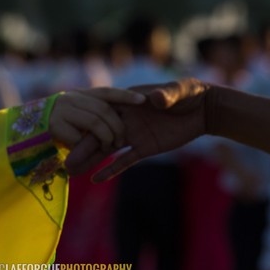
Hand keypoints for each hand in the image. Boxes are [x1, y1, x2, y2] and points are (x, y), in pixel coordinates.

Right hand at [49, 87, 145, 152]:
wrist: (25, 136)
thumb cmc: (58, 129)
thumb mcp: (76, 115)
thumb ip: (93, 113)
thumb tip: (118, 118)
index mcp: (80, 94)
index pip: (107, 92)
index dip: (125, 96)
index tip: (143, 100)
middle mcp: (71, 98)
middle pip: (104, 110)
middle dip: (117, 127)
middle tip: (121, 142)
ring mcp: (62, 111)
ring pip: (94, 123)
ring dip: (105, 138)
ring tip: (108, 149)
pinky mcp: (55, 126)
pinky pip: (79, 139)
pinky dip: (85, 148)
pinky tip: (84, 154)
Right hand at [66, 78, 209, 180]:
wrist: (204, 110)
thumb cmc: (189, 93)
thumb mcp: (178, 90)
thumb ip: (166, 94)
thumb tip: (155, 99)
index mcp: (129, 103)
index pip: (104, 111)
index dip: (89, 119)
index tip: (71, 127)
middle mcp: (126, 119)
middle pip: (99, 133)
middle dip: (83, 145)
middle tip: (65, 158)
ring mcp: (134, 135)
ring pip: (107, 149)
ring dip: (91, 159)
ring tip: (71, 170)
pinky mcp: (145, 148)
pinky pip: (124, 161)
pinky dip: (110, 170)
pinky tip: (94, 179)